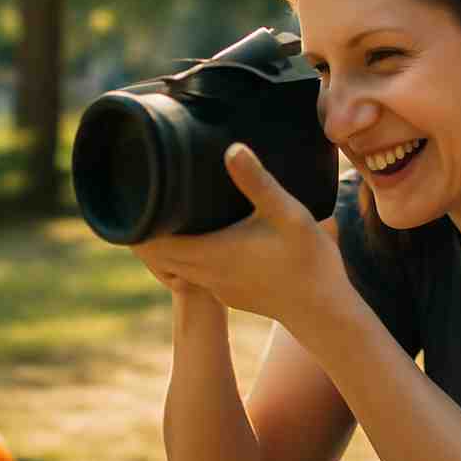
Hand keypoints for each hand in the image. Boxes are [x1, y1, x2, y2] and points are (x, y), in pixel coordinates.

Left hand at [131, 144, 344, 327]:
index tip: (137, 195)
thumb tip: (231, 149)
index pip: (154, 242)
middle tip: (148, 197)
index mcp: (211, 253)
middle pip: (158, 255)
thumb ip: (257, 182)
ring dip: (168, 245)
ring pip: (175, 267)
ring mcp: (217, 288)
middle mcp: (206, 274)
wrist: (324, 312)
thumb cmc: (308, 260)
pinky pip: (196, 275)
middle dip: (149, 230)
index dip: (140, 221)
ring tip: (169, 214)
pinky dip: (189, 258)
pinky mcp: (230, 295)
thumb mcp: (288, 214)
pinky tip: (204, 239)